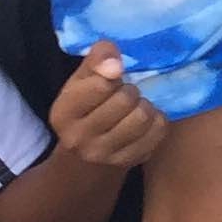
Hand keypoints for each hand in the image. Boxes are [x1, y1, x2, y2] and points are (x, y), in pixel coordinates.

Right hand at [50, 41, 164, 168]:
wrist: (86, 155)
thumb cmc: (87, 106)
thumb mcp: (81, 80)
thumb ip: (96, 60)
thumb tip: (115, 63)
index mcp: (63, 113)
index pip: (100, 85)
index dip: (113, 74)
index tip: (112, 78)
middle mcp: (78, 138)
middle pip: (125, 100)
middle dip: (130, 91)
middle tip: (125, 93)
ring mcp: (104, 154)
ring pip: (142, 117)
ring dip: (144, 105)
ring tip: (135, 106)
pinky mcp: (128, 161)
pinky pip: (158, 131)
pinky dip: (157, 119)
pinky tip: (145, 121)